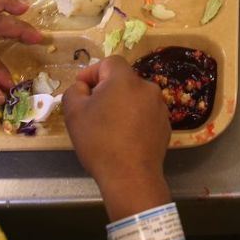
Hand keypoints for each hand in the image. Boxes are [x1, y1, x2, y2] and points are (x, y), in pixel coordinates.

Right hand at [63, 56, 171, 220]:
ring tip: (108, 126)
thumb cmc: (99, 141)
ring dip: (121, 105)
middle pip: (123, 80)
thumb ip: (74, 90)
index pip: (109, 62)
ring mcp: (159, 107)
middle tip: (91, 110)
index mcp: (125, 79)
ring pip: (134, 97)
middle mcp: (147, 87)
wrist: (131, 176)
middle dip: (106, 90)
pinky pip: (145, 114)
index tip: (81, 89)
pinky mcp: (165, 125)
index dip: (92, 72)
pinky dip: (134, 119)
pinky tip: (124, 138)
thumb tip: (83, 87)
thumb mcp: (74, 113)